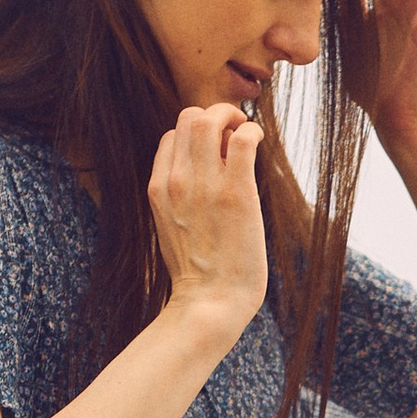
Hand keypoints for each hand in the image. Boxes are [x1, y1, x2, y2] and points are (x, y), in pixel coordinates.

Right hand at [148, 103, 267, 338]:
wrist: (210, 302)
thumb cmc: (199, 274)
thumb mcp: (171, 229)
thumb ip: (178, 199)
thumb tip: (203, 177)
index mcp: (158, 188)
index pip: (170, 137)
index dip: (194, 137)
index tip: (215, 153)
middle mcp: (176, 180)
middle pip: (188, 118)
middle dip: (214, 115)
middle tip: (234, 131)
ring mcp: (205, 184)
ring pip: (210, 118)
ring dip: (233, 117)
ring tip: (246, 135)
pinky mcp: (237, 192)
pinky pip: (244, 139)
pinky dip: (253, 132)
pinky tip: (258, 145)